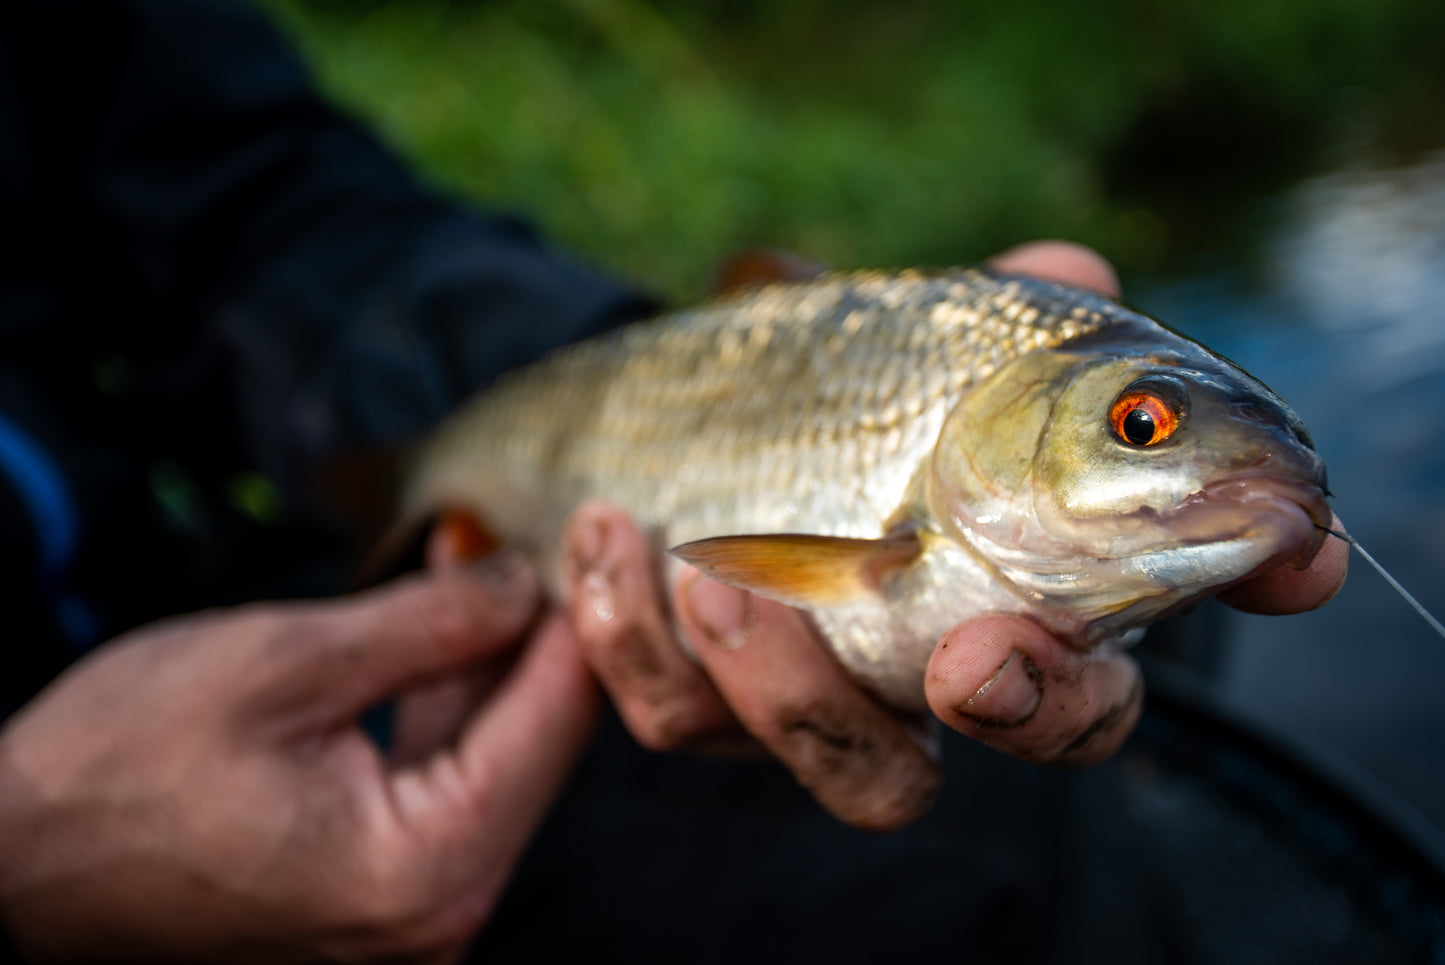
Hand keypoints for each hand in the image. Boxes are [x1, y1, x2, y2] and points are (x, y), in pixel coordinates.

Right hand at [0, 563, 596, 962]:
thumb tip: (525, 580)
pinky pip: (443, 778)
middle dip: (539, 631)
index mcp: (425, 867)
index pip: (554, 721)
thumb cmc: (117, 768)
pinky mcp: (380, 886)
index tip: (599, 532)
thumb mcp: (286, 662)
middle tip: (549, 530)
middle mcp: (437, 909)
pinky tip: (447, 616)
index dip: (579, 613)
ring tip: (491, 554)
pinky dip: (448, 698)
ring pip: (493, 754)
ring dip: (494, 655)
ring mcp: (410, 906)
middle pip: (536, 742)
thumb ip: (429, 623)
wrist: (16, 861)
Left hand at [559, 241, 1348, 829]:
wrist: (703, 417)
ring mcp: (825, 697)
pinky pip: (674, 712)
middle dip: (1019, 709)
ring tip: (705, 569)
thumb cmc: (855, 387)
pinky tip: (601, 530)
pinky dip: (632, 631)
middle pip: (1029, 739)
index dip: (1183, 626)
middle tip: (974, 661)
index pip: (1104, 673)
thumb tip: (1075, 272)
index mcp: (1020, 594)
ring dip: (775, 677)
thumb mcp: (928, 340)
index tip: (1283, 567)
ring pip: (846, 764)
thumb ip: (1002, 318)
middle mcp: (938, 669)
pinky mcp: (707, 696)